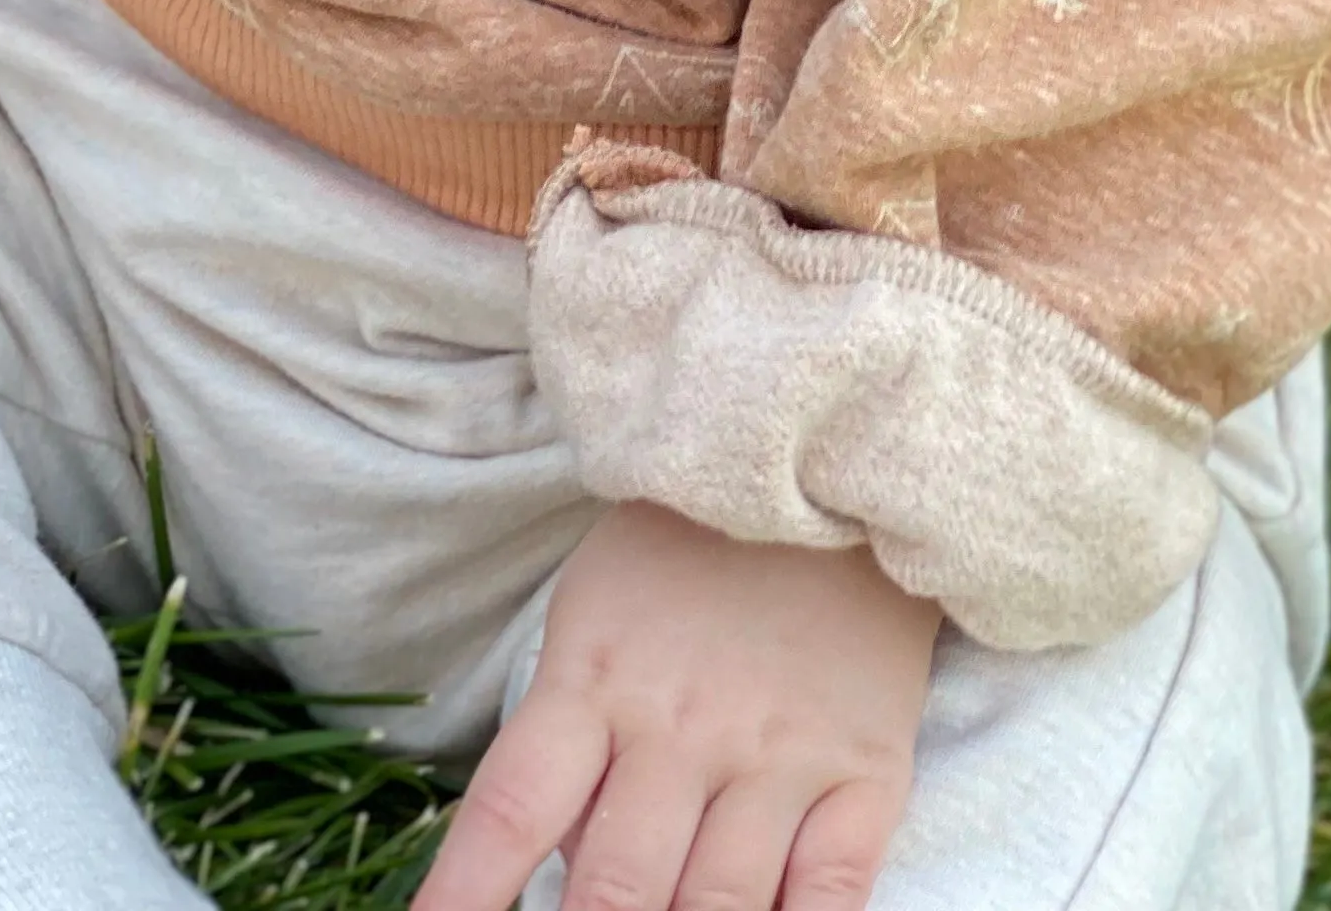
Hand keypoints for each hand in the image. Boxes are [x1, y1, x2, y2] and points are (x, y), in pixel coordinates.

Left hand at [418, 500, 938, 910]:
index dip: (463, 894)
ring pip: (717, 909)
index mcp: (595, 678)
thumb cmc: (689, 548)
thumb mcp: (596, 610)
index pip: (510, 811)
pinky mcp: (866, 771)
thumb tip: (551, 864)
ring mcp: (779, 754)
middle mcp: (682, 727)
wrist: (835, 464)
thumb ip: (571, 739)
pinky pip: (832, 897)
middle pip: (616, 887)